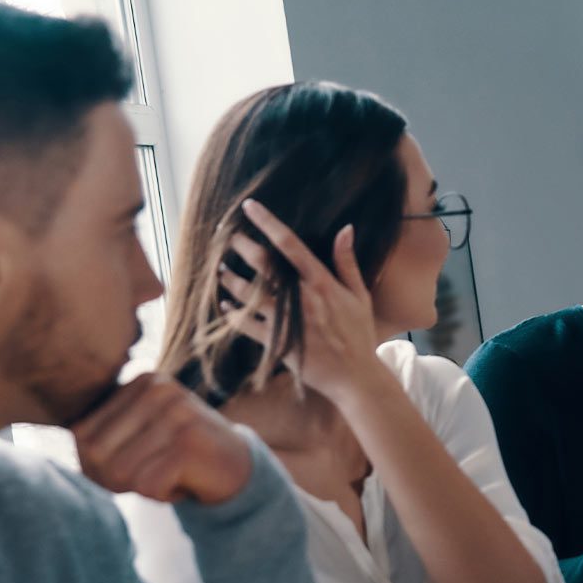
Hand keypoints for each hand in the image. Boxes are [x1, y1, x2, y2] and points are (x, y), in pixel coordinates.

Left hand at [72, 373, 252, 504]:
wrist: (240, 470)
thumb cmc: (181, 456)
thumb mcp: (143, 431)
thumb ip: (105, 431)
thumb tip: (68, 440)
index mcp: (142, 381)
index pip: (81, 433)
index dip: (96, 465)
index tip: (132, 467)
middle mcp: (158, 390)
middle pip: (96, 454)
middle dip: (115, 480)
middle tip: (148, 479)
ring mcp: (177, 414)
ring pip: (120, 472)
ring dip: (142, 488)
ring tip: (169, 476)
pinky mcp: (190, 444)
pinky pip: (148, 486)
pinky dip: (164, 496)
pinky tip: (185, 483)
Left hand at [219, 200, 383, 407]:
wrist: (355, 376)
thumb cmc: (358, 334)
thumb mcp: (360, 296)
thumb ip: (347, 262)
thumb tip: (345, 229)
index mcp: (320, 282)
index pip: (289, 244)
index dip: (267, 222)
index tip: (249, 206)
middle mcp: (301, 298)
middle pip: (262, 264)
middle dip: (241, 246)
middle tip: (228, 236)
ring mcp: (286, 321)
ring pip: (248, 293)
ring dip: (231, 279)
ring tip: (223, 271)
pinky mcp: (276, 342)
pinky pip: (245, 324)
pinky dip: (232, 313)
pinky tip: (227, 305)